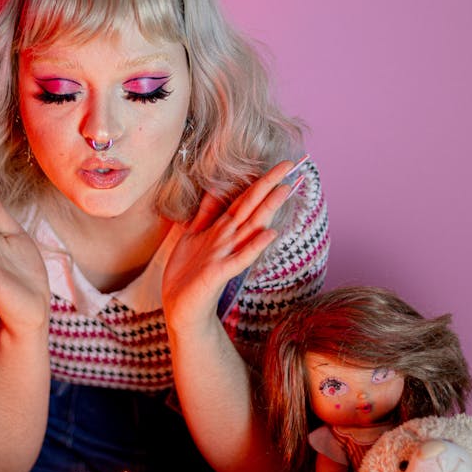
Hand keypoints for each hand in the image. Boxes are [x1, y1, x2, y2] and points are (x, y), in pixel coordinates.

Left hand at [162, 160, 296, 330]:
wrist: (182, 307)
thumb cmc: (188, 273)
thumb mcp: (193, 235)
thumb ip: (205, 214)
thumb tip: (214, 188)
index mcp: (222, 228)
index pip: (245, 199)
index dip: (261, 180)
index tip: (281, 164)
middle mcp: (229, 239)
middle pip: (252, 207)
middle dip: (269, 185)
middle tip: (290, 165)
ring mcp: (227, 255)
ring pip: (250, 227)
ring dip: (267, 208)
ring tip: (284, 189)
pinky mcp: (220, 272)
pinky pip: (240, 257)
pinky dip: (255, 245)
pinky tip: (270, 233)